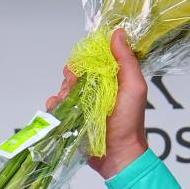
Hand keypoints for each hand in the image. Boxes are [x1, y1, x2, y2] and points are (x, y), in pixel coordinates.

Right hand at [43, 26, 148, 178]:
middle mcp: (96, 89)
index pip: (93, 59)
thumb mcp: (134, 87)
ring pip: (64, 87)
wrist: (118, 155)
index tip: (84, 64)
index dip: (85, 58)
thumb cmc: (130, 122)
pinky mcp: (72, 118)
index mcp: (112, 79)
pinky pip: (56, 105)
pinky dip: (55, 105)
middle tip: (76, 84)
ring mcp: (83, 104)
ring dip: (63, 91)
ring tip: (70, 101)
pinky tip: (60, 108)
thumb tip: (118, 33)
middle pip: (75, 72)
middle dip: (72, 76)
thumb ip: (126, 61)